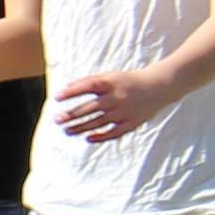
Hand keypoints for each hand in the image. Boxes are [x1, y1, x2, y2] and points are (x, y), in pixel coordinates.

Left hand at [54, 62, 176, 142]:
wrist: (158, 87)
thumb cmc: (127, 81)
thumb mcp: (110, 76)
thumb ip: (89, 81)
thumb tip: (65, 88)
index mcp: (111, 83)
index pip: (88, 86)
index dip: (72, 91)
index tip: (56, 97)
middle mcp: (117, 98)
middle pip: (91, 108)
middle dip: (72, 114)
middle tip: (57, 120)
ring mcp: (124, 112)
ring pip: (99, 122)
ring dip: (81, 127)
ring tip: (67, 131)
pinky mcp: (131, 123)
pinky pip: (114, 132)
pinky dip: (101, 136)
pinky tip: (88, 138)